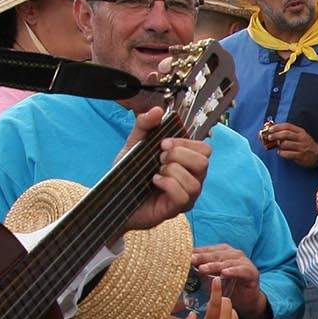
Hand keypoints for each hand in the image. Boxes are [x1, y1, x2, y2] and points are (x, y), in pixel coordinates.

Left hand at [120, 107, 210, 229]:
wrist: (113, 199)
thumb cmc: (128, 175)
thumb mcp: (133, 145)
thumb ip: (144, 126)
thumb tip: (158, 110)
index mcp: (186, 161)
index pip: (204, 148)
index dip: (185, 143)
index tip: (163, 143)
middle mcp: (191, 178)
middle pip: (204, 162)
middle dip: (180, 155)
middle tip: (160, 158)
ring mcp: (187, 195)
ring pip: (195, 181)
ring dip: (173, 172)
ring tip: (157, 172)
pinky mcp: (177, 209)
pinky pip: (184, 195)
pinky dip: (168, 185)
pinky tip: (154, 182)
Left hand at [189, 241, 266, 318]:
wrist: (245, 301)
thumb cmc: (226, 288)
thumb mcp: (210, 279)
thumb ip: (200, 272)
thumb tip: (182, 269)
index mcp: (223, 252)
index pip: (207, 250)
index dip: (196, 252)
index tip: (182, 256)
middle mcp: (233, 254)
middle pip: (216, 254)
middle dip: (202, 257)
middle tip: (191, 260)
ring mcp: (244, 262)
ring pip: (227, 262)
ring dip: (214, 265)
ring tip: (203, 269)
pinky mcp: (252, 272)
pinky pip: (241, 270)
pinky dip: (233, 271)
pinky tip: (224, 273)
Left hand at [258, 121, 317, 167]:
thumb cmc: (306, 145)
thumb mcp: (300, 136)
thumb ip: (289, 134)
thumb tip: (274, 132)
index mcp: (300, 131)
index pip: (287, 126)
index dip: (277, 127)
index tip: (270, 129)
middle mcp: (301, 138)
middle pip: (285, 134)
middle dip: (275, 135)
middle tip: (269, 137)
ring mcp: (301, 147)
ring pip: (285, 144)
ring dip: (278, 145)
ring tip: (276, 146)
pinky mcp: (300, 155)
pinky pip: (287, 154)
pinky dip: (281, 153)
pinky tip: (280, 153)